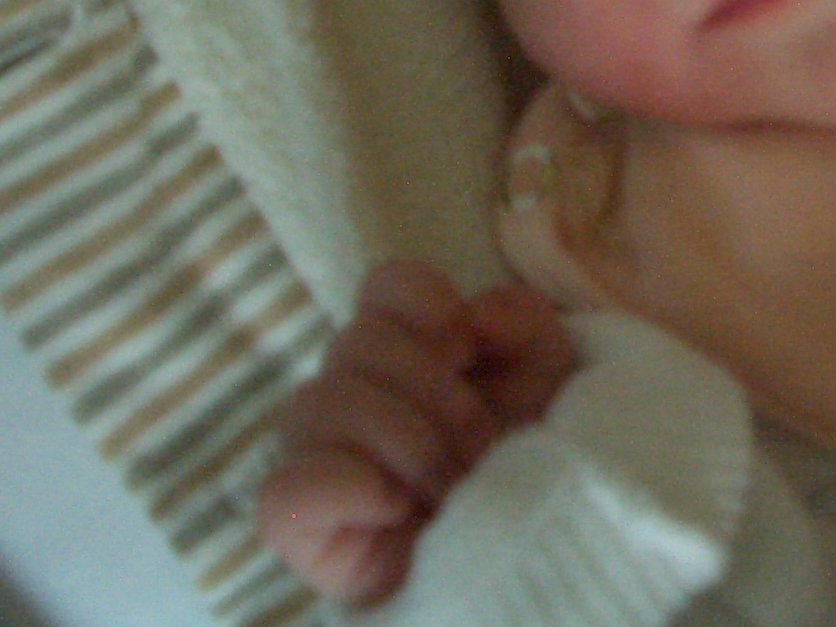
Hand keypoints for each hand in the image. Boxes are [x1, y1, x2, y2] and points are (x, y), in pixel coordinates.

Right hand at [256, 261, 576, 605]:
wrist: (525, 552)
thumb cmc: (528, 456)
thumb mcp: (548, 378)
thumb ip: (522, 321)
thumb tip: (475, 312)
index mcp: (402, 345)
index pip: (383, 283)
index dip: (427, 303)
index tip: (470, 346)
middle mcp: (347, 388)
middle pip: (358, 341)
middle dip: (438, 396)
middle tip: (482, 448)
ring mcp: (314, 451)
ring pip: (318, 402)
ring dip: (407, 444)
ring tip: (453, 487)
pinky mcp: (294, 521)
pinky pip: (286, 488)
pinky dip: (350, 488)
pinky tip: (398, 507)